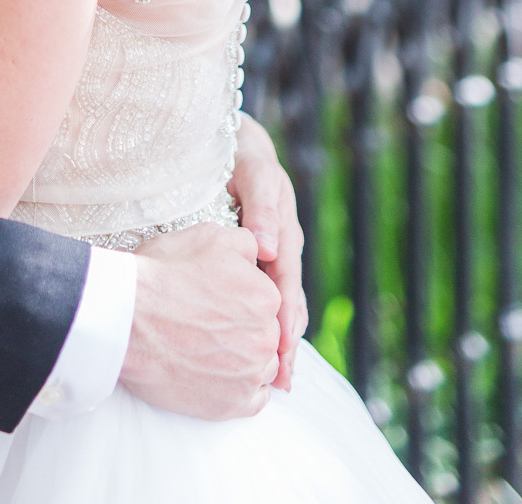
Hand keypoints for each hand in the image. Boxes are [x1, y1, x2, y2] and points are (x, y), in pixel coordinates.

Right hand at [120, 224, 280, 418]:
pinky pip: (255, 400)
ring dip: (245, 358)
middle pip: (266, 333)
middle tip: (210, 322)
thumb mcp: (209, 236)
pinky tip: (220, 374)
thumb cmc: (163, 274)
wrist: (126, 319)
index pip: (266, 299)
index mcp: (265, 297)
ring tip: (211, 348)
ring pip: (263, 366)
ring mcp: (249, 374)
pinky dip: (241, 388)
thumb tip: (261, 254)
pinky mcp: (231, 404)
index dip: (241, 296)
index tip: (217, 298)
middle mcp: (266, 338)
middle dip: (245, 328)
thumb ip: (247, 243)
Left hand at [229, 113, 307, 390]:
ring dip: (282, 340)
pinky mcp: (262, 261)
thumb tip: (267, 248)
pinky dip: (272, 325)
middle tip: (281, 377)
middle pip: (288, 298)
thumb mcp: (251, 170)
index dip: (284, 311)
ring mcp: (275, 254)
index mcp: (283, 226)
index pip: (285, 275)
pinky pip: (271, 297)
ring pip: (283, 303)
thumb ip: (261, 205)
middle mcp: (283, 243)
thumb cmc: (237, 153)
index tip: (281, 342)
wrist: (233, 142)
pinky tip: (267, 353)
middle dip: (286, 339)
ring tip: (279, 379)